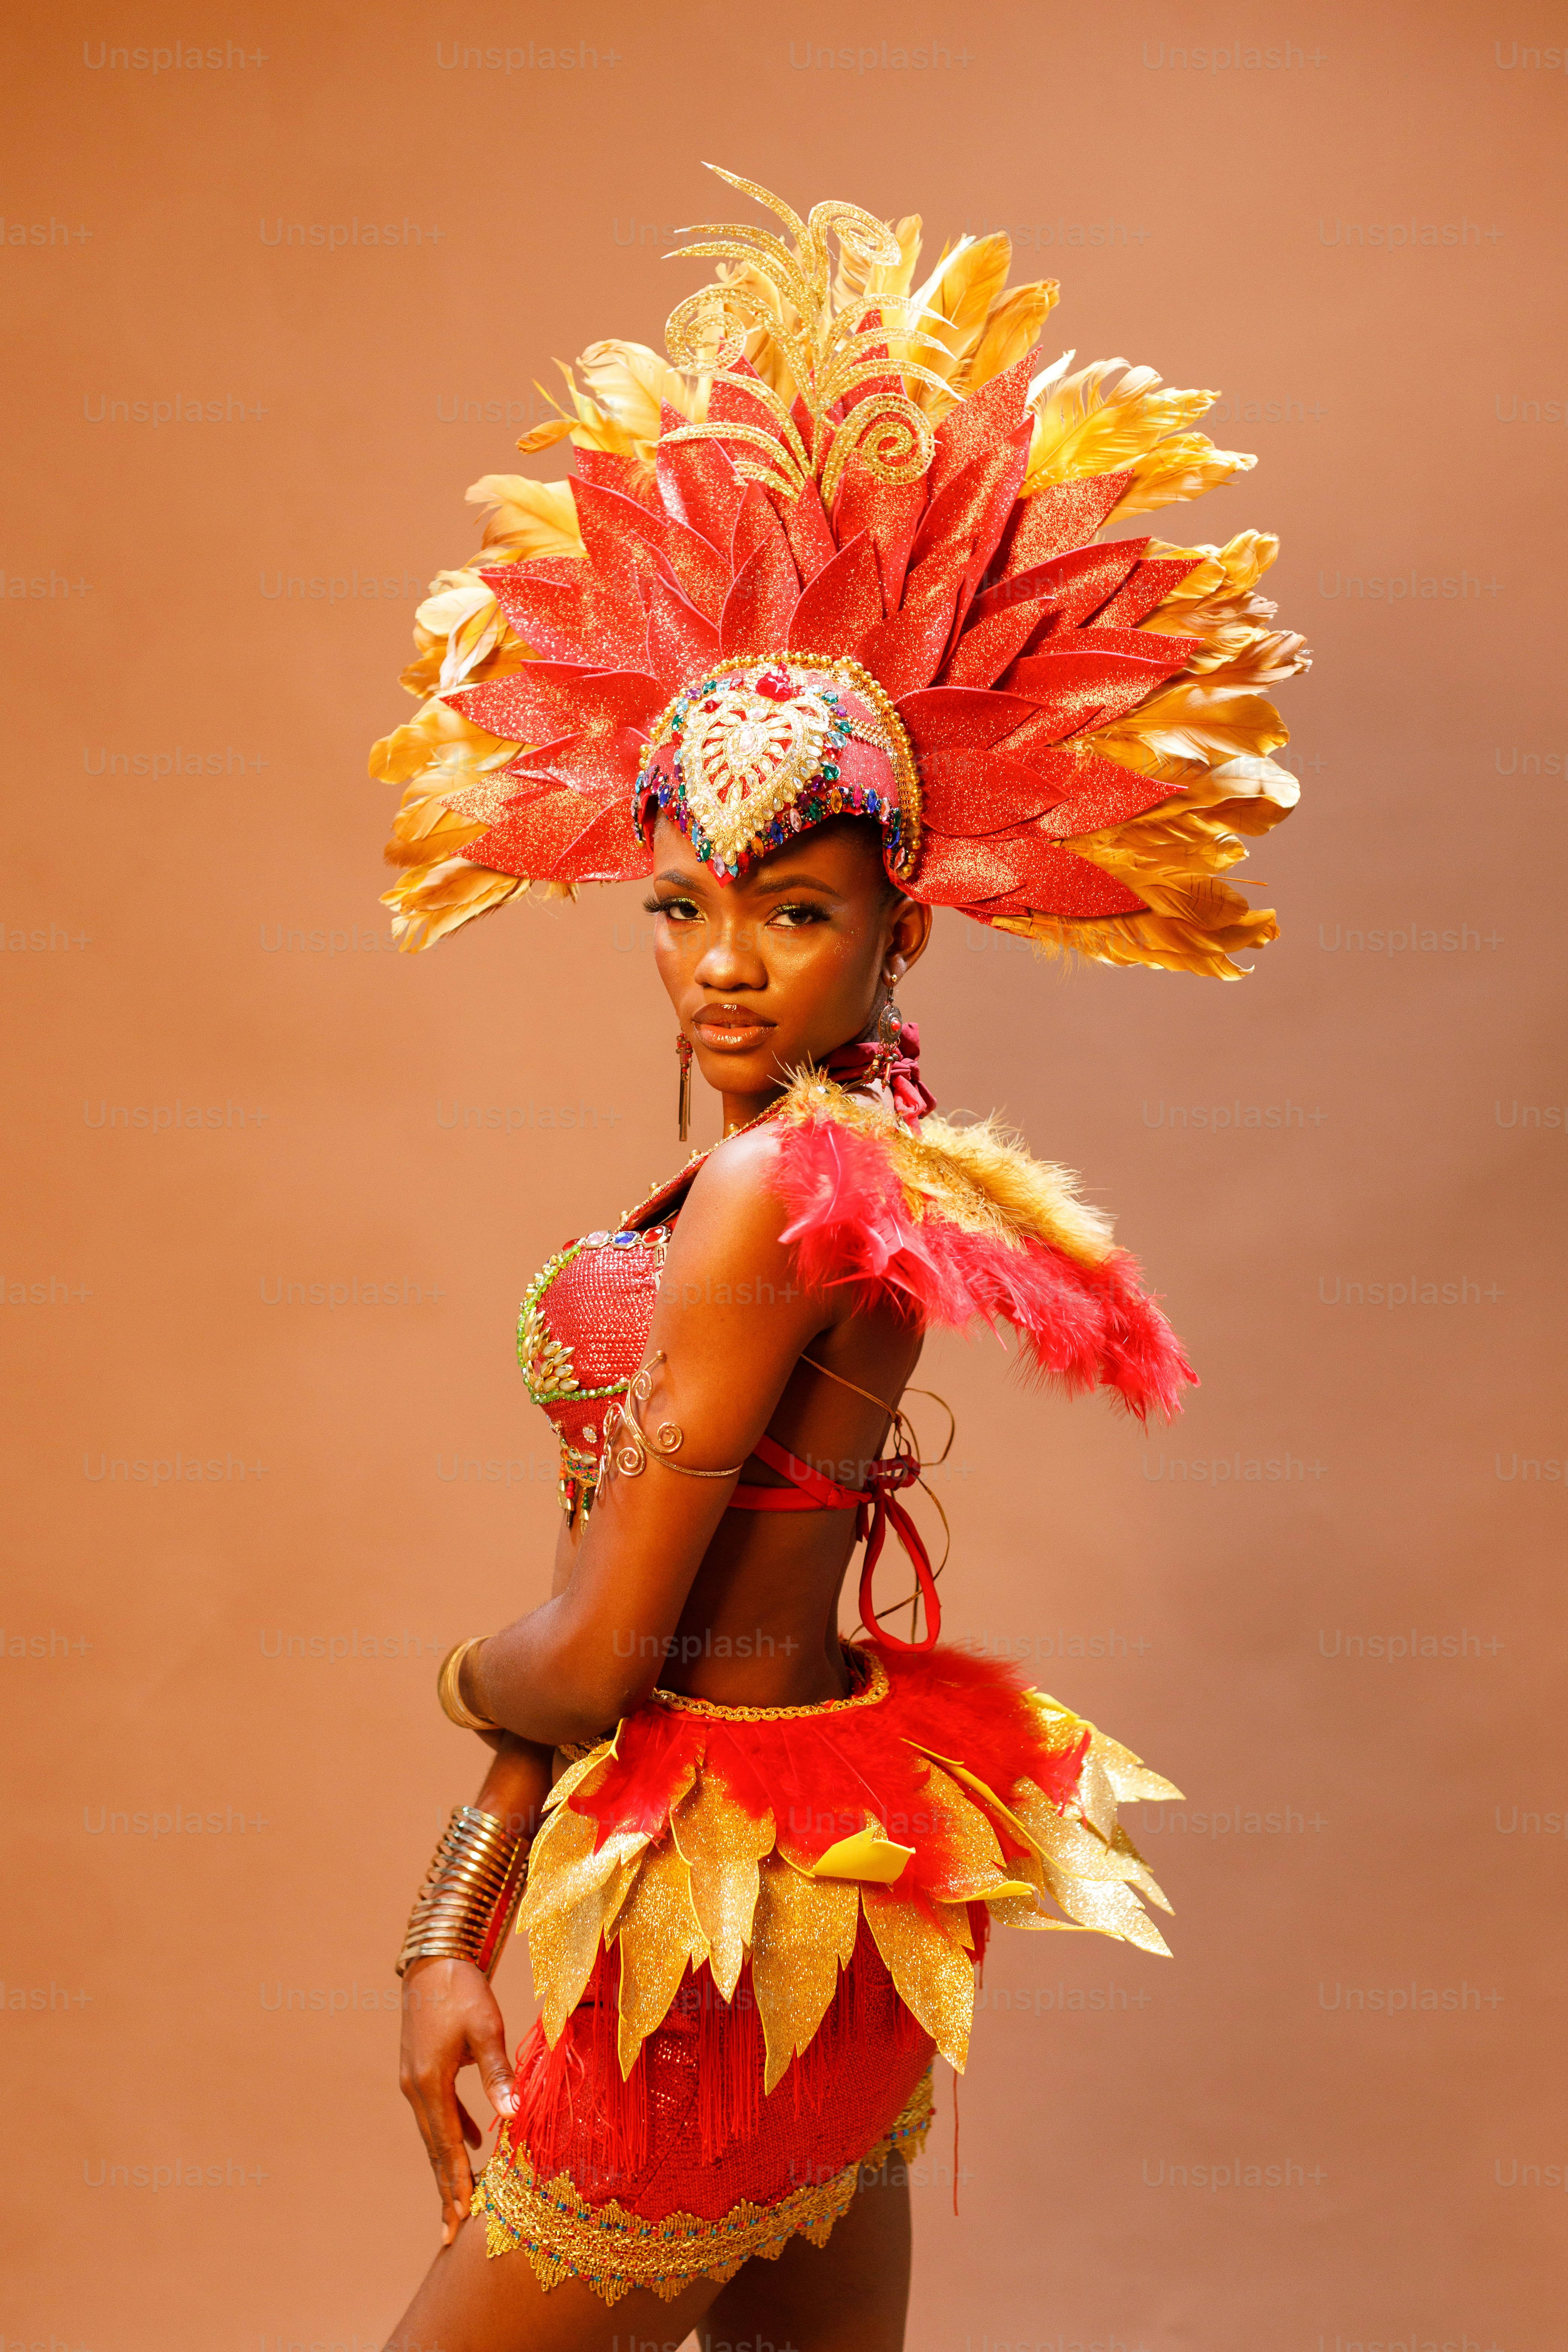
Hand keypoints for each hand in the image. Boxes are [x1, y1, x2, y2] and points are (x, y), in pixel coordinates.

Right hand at [398, 1955, 518, 2246]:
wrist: (432, 1959)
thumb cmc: (461, 1989)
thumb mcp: (485, 2028)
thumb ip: (498, 2073)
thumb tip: (512, 2117)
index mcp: (429, 2083)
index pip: (446, 2145)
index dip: (455, 2182)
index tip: (460, 2218)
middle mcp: (415, 2087)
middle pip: (434, 2148)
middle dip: (445, 2190)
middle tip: (450, 2232)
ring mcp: (414, 2080)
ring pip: (435, 2133)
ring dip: (447, 2165)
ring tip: (458, 2200)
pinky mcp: (421, 2070)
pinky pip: (438, 2112)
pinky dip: (452, 2133)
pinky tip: (471, 2143)